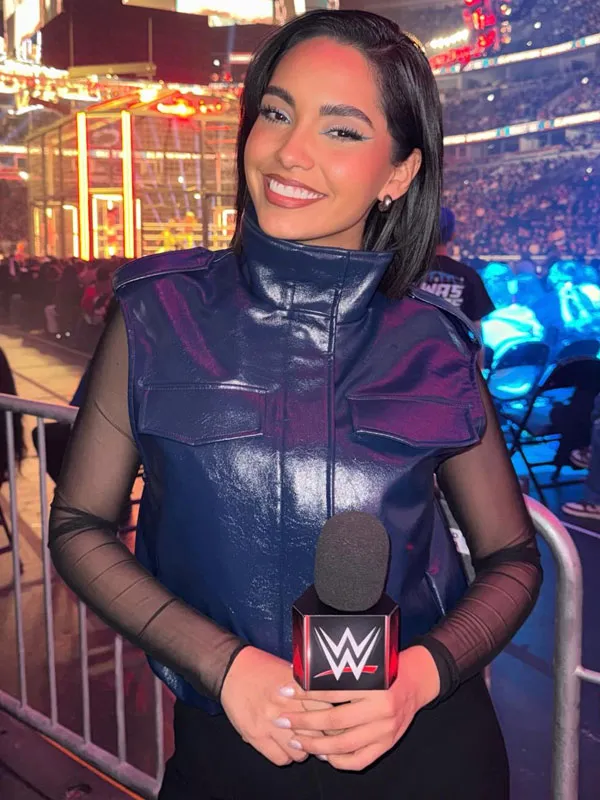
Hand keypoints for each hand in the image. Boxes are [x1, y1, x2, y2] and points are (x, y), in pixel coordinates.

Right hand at [220, 646, 330, 765]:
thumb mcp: (291, 671)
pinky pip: (280, 759)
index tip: (335, 724)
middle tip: (321, 738)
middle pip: (315, 735)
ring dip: (303, 750)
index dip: (333, 721)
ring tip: (301, 742)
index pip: (325, 711)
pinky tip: (284, 746)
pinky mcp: (255, 736)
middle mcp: (285, 706)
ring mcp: (269, 723)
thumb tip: (331, 704)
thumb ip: (309, 688)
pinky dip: (285, 756)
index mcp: (296, 687)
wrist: (232, 670)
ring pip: (299, 753)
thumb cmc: (264, 668)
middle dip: (321, 739)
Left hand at [272, 646, 439, 771]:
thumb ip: (340, 671)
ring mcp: (385, 730)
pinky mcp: (388, 744)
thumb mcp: (366, 662)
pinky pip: (360, 760)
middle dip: (303, 722)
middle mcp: (380, 709)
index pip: (332, 691)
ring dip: (315, 746)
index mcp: (373, 684)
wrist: (417, 681)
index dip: (305, 692)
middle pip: (334, 721)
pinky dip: (339, 761)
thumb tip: (301, 675)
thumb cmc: (386, 667)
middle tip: (282, 721)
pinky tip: (324, 755)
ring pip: (344, 745)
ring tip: (296, 741)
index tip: (285, 691)